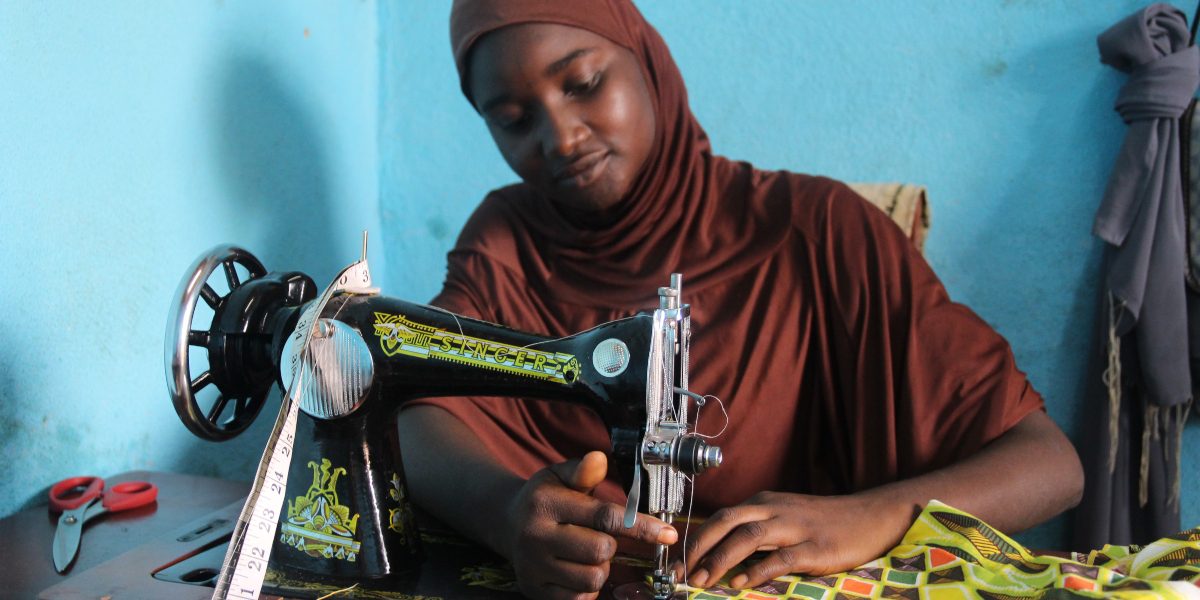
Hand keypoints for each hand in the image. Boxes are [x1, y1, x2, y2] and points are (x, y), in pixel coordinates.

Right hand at [505, 451, 678, 599]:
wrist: (505, 523)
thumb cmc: (544, 498)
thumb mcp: (559, 476)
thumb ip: (583, 471)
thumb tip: (599, 459)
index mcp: (547, 503)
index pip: (604, 517)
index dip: (641, 526)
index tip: (668, 533)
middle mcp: (536, 536)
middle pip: (601, 551)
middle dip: (611, 546)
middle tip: (601, 537)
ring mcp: (533, 566)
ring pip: (592, 578)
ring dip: (600, 568)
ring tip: (587, 554)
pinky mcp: (533, 589)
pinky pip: (578, 598)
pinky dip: (587, 587)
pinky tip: (577, 570)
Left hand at [679, 490, 912, 589]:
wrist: (871, 517)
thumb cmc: (823, 523)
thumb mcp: (784, 519)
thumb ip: (756, 534)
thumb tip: (722, 557)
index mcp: (764, 503)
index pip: (720, 517)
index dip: (696, 539)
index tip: (678, 563)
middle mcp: (775, 510)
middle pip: (726, 521)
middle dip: (700, 547)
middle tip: (683, 573)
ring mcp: (795, 527)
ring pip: (748, 537)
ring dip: (721, 559)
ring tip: (703, 580)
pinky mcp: (814, 547)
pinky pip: (781, 558)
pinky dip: (758, 570)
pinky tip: (742, 584)